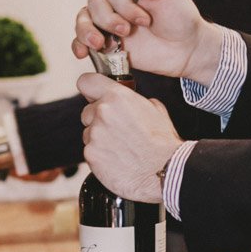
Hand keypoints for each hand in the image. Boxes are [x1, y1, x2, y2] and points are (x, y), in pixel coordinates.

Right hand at [72, 0, 222, 83]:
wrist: (189, 49)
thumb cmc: (181, 15)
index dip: (123, 6)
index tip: (146, 20)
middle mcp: (115, 5)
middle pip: (93, 5)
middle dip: (108, 19)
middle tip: (127, 31)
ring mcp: (109, 26)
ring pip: (83, 21)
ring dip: (87, 32)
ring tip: (100, 44)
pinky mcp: (107, 46)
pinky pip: (81, 43)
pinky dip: (78, 45)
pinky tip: (82, 53)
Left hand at [78, 76, 182, 201]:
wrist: (164, 170)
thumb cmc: (162, 142)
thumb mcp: (155, 109)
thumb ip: (134, 100)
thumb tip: (129, 101)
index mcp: (117, 97)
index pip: (86, 81)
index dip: (90, 90)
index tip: (94, 96)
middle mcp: (103, 112)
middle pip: (87, 112)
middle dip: (97, 120)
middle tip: (117, 131)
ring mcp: (95, 134)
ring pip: (88, 133)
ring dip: (99, 139)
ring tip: (120, 148)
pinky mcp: (91, 155)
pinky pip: (90, 152)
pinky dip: (100, 156)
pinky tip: (117, 159)